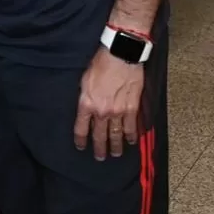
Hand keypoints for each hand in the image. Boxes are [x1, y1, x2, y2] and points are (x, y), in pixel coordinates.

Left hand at [74, 46, 143, 160]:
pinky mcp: (132, 108)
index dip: (81, 140)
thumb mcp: (84, 81)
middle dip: (99, 148)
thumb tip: (86, 108)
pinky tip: (132, 141)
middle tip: (100, 157)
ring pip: (116, 134)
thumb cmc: (101, 64)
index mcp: (86, 104)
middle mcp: (101, 111)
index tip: (81, 146)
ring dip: (116, 146)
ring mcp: (118, 111)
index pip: (81, 128)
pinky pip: (132, 126)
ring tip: (116, 154)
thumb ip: (85, 98)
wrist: (121, 55)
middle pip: (99, 136)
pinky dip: (132, 135)